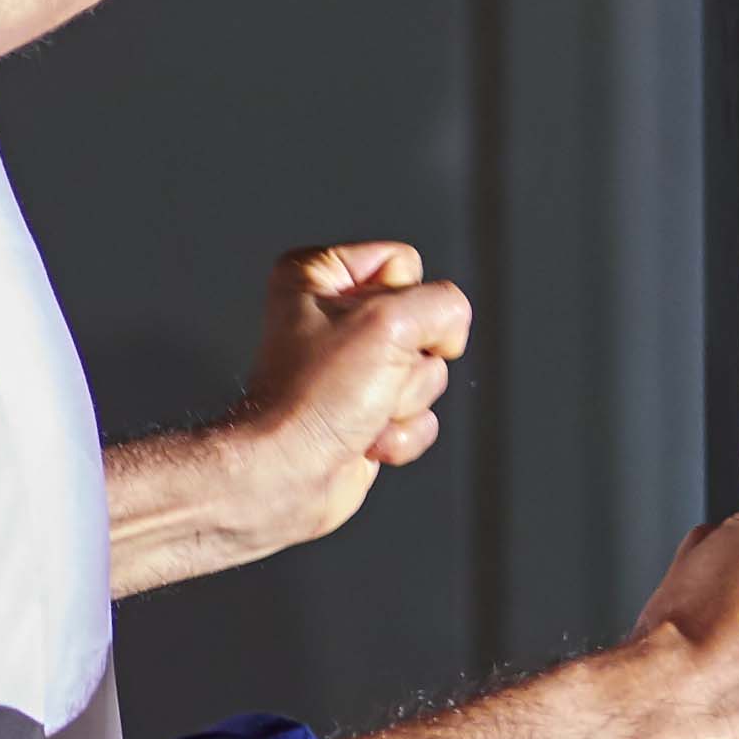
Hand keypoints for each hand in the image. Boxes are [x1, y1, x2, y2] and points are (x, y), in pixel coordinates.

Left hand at [217, 240, 471, 549]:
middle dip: (408, 361)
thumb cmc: (313, 398)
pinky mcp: (367, 413)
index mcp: (318, 277)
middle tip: (367, 378)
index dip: (406, 301)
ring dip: (404, 402)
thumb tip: (450, 327)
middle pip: (424, 323)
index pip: (403, 263)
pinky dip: (401, 434)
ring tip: (362, 411)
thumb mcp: (388, 321)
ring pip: (428, 373)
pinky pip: (420, 416)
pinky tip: (366, 439)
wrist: (288, 475)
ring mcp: (353, 370)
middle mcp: (333, 319)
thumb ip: (441, 303)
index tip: (376, 330)